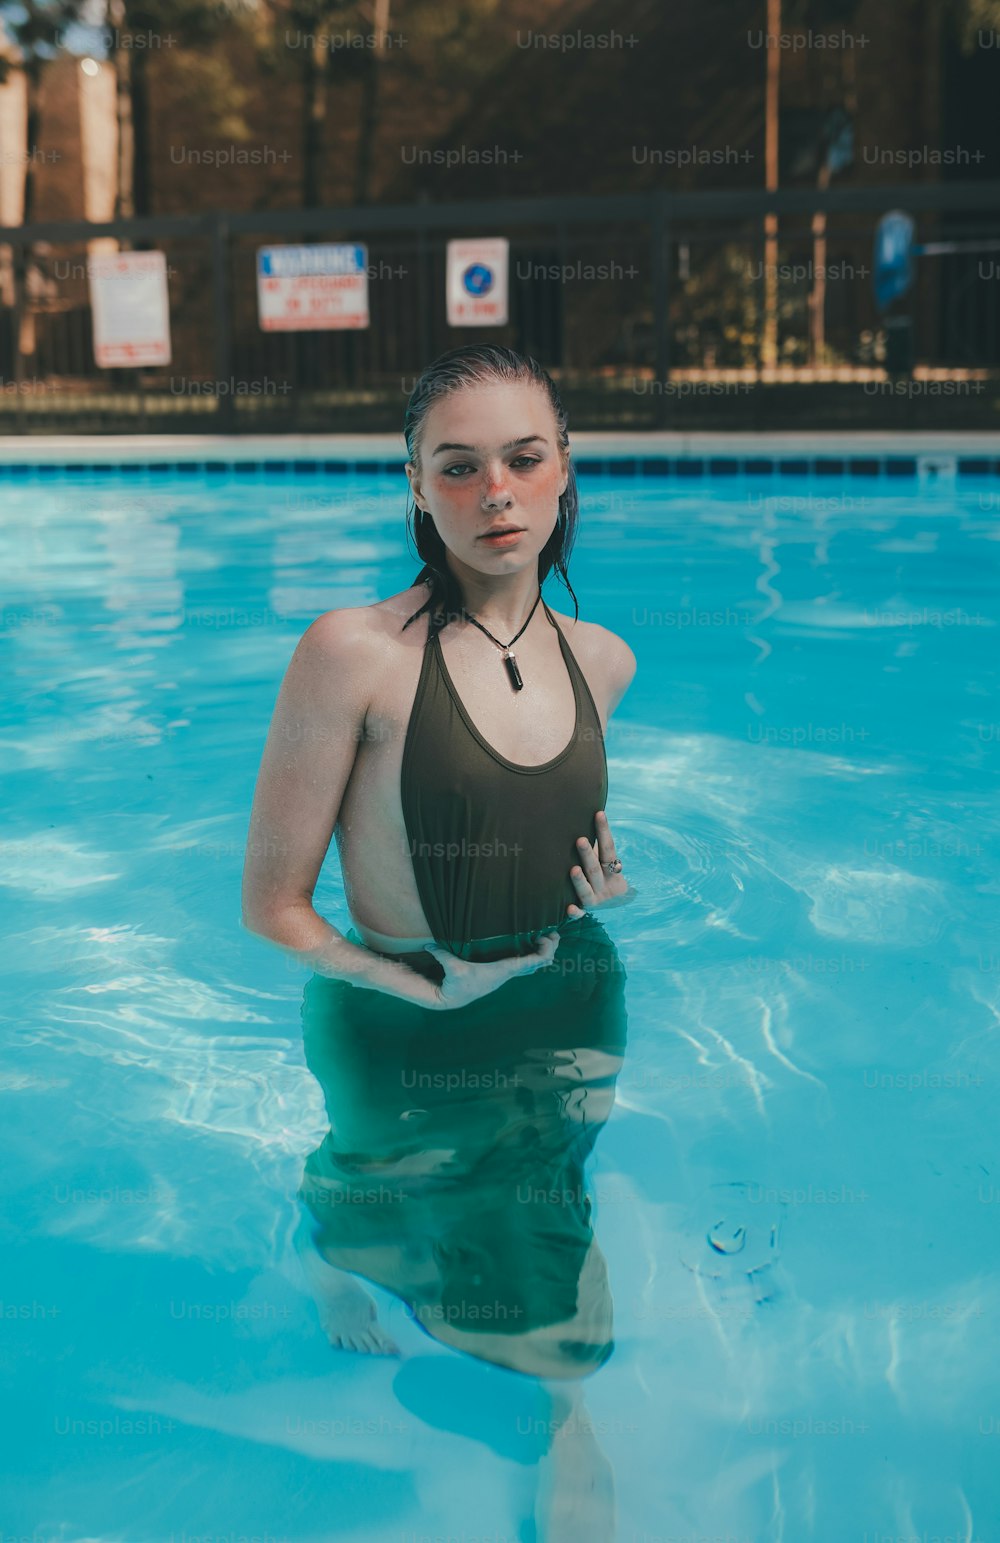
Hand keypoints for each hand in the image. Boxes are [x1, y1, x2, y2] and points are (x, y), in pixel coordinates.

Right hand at [424, 931, 560, 1010]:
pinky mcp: (501, 971)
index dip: (545, 950)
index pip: (532, 962)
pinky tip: (534, 943)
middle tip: (554, 932)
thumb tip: (429, 945)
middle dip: (550, 948)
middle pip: (539, 962)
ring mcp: (506, 973)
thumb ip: (443, 955)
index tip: (547, 937)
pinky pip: (525, 963)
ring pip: (534, 964)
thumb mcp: (452, 969)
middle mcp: (508, 972)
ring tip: (548, 935)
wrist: (453, 999)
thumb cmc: (457, 985)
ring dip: (543, 951)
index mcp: (503, 970)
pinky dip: (533, 954)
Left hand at [567, 810, 631, 918]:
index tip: (598, 813)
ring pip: (587, 890)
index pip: (608, 848)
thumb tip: (582, 810)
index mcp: (610, 867)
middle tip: (580, 839)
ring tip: (572, 870)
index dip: (604, 831)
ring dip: (580, 881)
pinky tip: (569, 908)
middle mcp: (605, 883)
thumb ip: (595, 843)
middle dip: (588, 854)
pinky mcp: (587, 910)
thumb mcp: (603, 859)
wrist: (616, 902)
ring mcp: (597, 898)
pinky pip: (581, 914)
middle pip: (595, 868)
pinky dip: (576, 912)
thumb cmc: (602, 873)